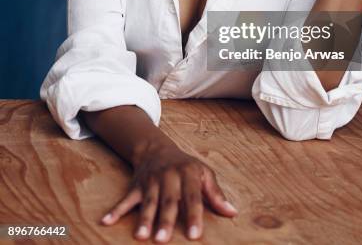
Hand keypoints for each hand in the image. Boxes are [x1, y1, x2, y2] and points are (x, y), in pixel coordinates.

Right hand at [99, 143, 237, 241]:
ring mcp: (151, 180)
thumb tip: (232, 213)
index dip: (194, 215)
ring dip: (143, 218)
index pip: (193, 197)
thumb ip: (216, 194)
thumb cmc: (186, 167)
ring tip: (141, 237)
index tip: (194, 235)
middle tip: (163, 240)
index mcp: (188, 173)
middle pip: (168, 200)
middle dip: (165, 220)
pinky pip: (126, 198)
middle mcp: (169, 176)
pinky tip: (106, 221)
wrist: (157, 148)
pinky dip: (116, 210)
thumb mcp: (203, 174)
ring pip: (148, 201)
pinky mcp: (136, 185)